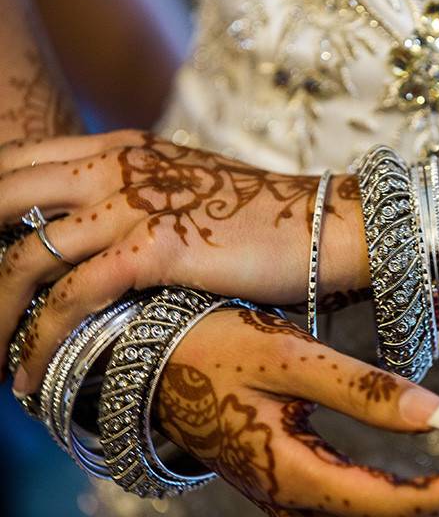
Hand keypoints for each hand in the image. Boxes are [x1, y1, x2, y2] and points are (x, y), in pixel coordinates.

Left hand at [0, 131, 369, 394]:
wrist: (323, 225)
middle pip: (2, 199)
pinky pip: (75, 297)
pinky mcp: (158, 247)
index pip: (18, 165)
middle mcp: (118, 165)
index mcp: (121, 147)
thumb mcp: (184, 191)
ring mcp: (135, 204)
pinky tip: (30, 375)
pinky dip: (42, 340)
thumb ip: (135, 197)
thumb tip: (93, 241)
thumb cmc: (261, 216)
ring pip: (26, 257)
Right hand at [158, 308, 438, 516]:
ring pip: (407, 514)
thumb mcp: (283, 356)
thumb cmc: (206, 351)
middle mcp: (308, 502)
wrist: (143, 363)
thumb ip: (360, 391)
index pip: (410, 506)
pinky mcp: (310, 479)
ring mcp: (308, 495)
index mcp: (301, 479)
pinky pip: (389, 498)